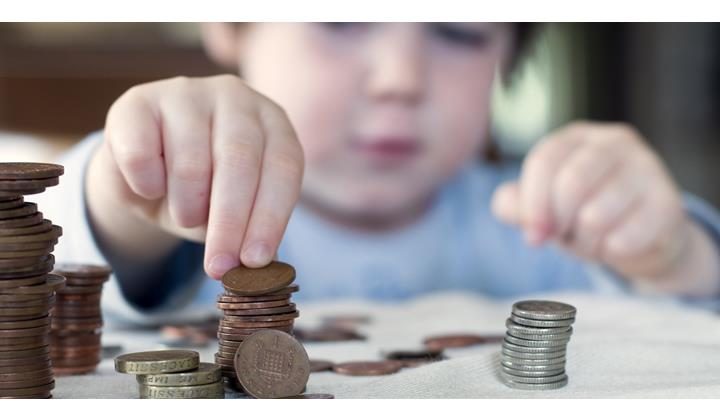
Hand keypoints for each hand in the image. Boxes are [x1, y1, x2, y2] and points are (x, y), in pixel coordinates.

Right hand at [88, 75, 303, 278]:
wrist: (146, 172)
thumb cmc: (205, 194)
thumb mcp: (235, 213)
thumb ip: (247, 234)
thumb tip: (254, 265)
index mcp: (273, 124)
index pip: (283, 168)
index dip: (270, 217)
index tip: (254, 261)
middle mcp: (236, 98)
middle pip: (239, 162)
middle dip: (229, 222)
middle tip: (218, 266)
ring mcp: (187, 92)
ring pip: (191, 160)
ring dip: (186, 205)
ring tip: (184, 216)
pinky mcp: (139, 100)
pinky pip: (141, 153)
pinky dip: (146, 184)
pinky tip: (150, 187)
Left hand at [492, 121, 719, 295]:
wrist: (641, 238)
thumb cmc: (582, 214)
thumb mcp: (543, 208)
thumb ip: (514, 204)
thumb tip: (507, 204)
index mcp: (577, 137)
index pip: (544, 160)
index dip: (532, 203)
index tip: (532, 236)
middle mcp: (615, 142)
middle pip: (571, 183)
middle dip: (559, 222)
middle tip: (564, 238)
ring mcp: (647, 168)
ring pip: (596, 215)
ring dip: (585, 242)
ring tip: (592, 240)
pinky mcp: (668, 203)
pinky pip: (624, 239)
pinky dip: (611, 252)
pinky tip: (617, 245)